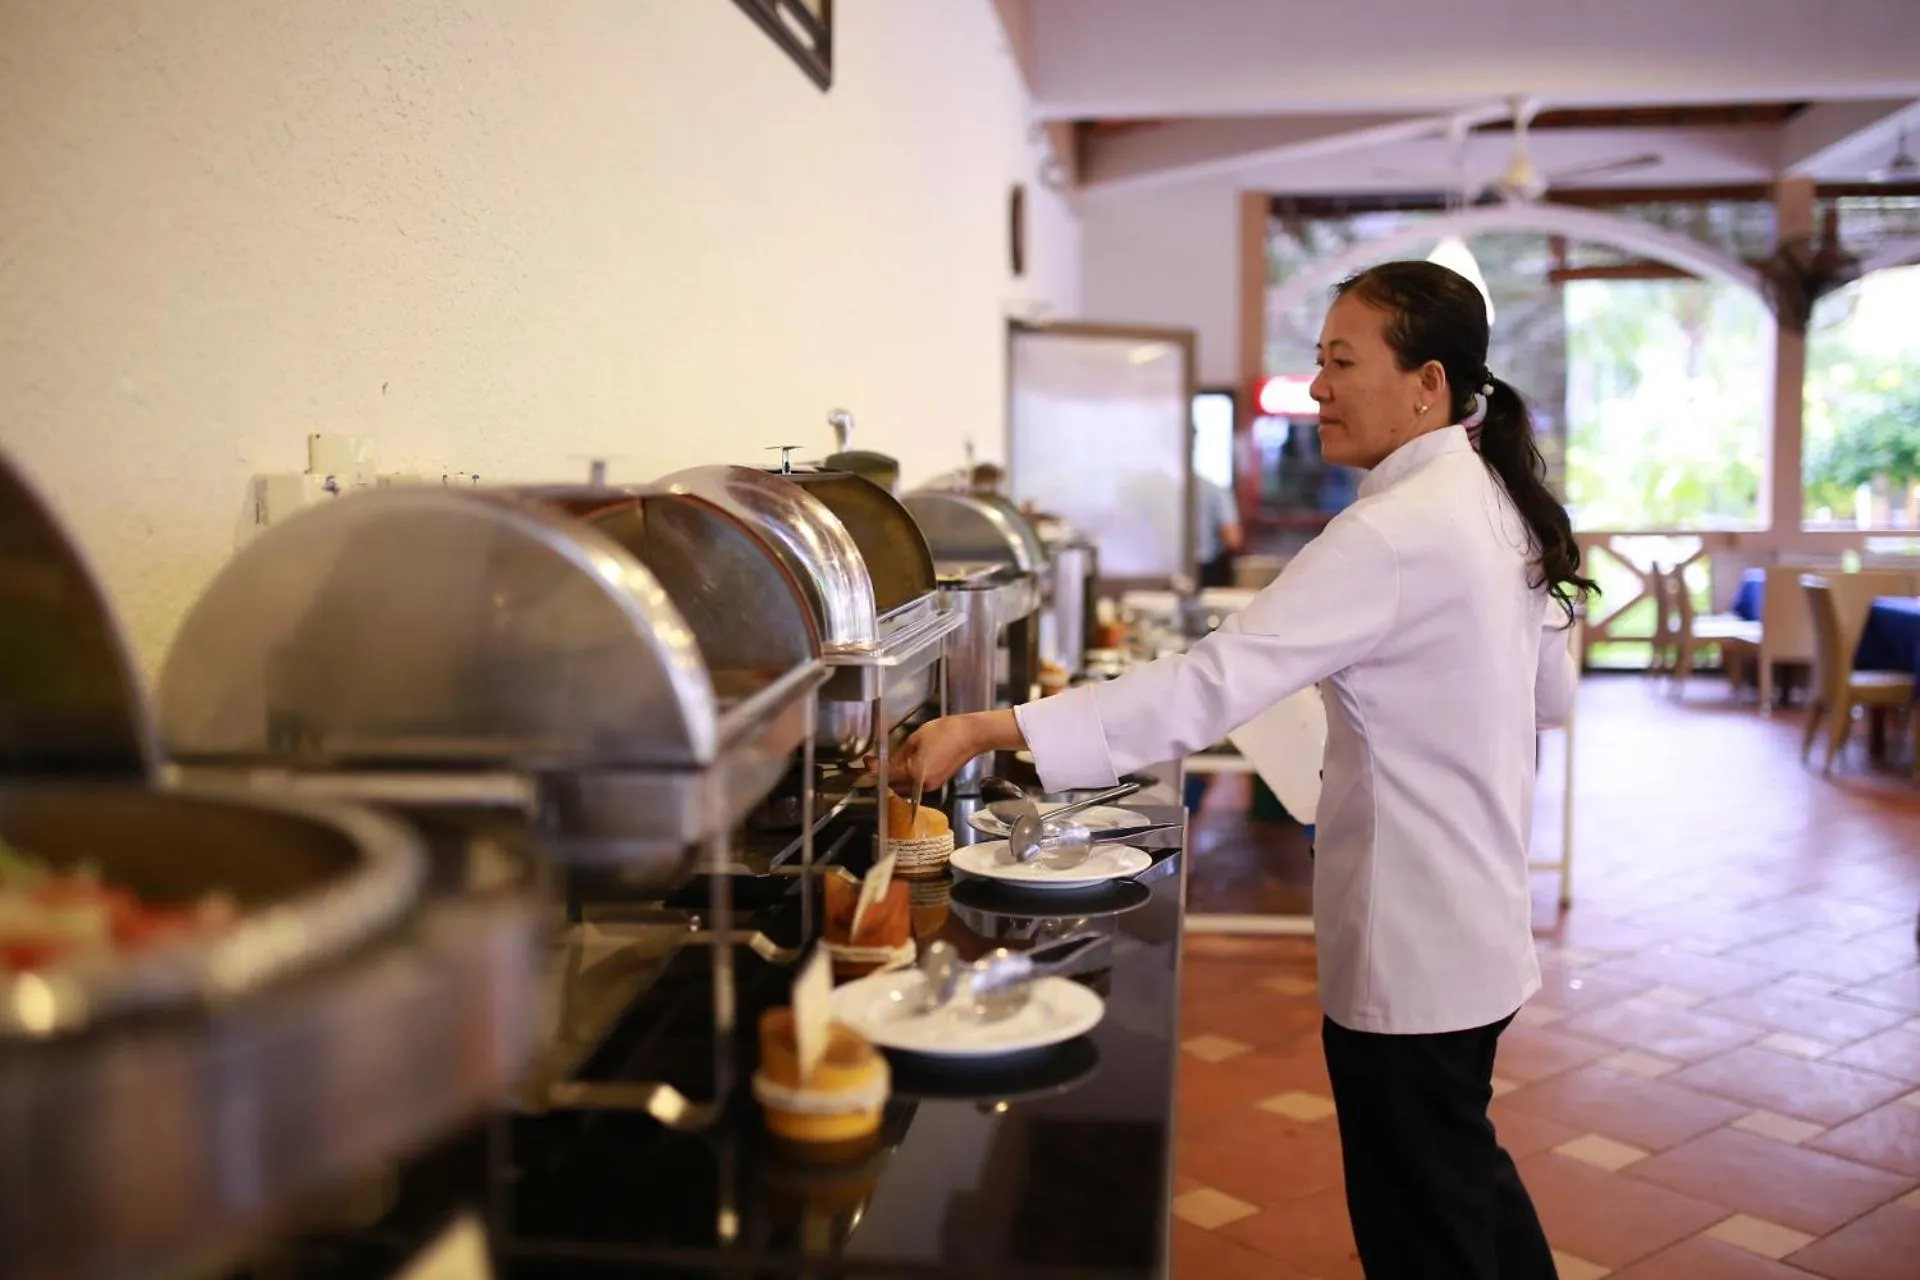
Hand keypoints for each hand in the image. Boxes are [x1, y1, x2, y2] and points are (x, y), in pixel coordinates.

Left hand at [869, 711, 1025, 790]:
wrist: (972, 735)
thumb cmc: (946, 732)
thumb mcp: (916, 738)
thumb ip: (898, 754)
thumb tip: (883, 762)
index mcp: (915, 773)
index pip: (887, 776)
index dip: (874, 770)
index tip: (866, 763)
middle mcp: (923, 785)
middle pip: (895, 785)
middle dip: (884, 775)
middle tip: (876, 761)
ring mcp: (932, 785)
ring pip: (906, 786)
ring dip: (896, 777)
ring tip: (890, 761)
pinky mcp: (938, 782)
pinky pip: (917, 783)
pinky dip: (909, 776)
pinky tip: (907, 763)